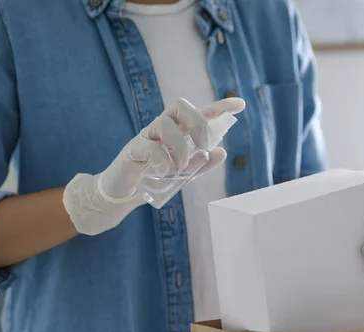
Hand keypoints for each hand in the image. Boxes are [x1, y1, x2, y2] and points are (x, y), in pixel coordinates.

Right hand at [63, 97, 245, 234]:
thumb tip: (222, 152)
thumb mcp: (184, 174)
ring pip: (164, 124)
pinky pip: (149, 147)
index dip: (219, 107)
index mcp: (177, 131)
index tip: (240, 105)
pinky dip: (162, 160)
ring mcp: (146, 137)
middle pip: (180, 106)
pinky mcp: (132, 151)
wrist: (123, 194)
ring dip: (179, 147)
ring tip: (180, 167)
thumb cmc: (154, 178)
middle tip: (203, 146)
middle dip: (198, 123)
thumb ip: (202, 164)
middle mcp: (162, 129)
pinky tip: (164, 172)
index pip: (199, 112)